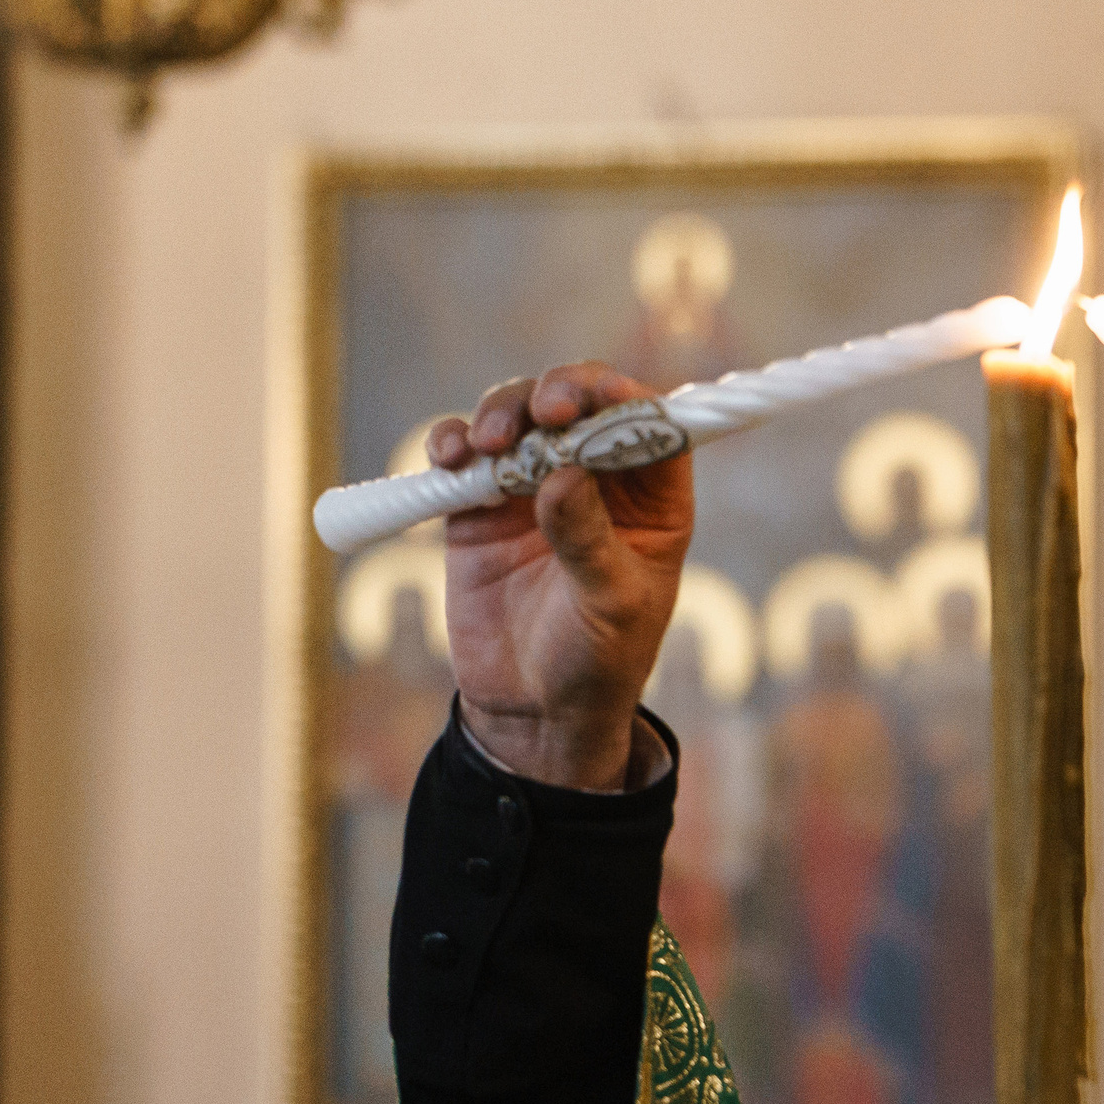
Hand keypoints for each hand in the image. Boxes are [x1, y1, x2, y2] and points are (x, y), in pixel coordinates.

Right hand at [428, 364, 692, 789]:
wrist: (534, 710)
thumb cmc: (597, 660)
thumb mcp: (610, 606)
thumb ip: (588, 540)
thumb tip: (566, 473)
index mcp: (653, 500)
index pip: (649, 424)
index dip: (623, 398)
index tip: (595, 398)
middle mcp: (598, 480)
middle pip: (581, 405)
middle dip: (559, 393)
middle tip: (542, 412)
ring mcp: (536, 486)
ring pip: (521, 416)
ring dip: (503, 412)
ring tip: (487, 444)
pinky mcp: (482, 506)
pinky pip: (466, 455)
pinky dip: (453, 443)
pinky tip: (451, 458)